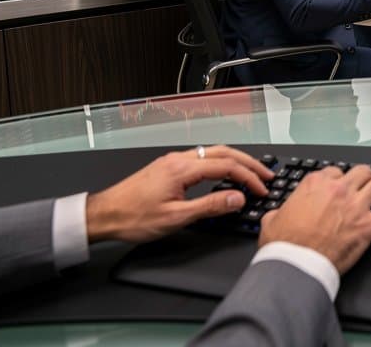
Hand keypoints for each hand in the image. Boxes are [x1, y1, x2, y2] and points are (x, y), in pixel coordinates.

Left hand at [86, 146, 272, 243]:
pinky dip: (220, 163)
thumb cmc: (133, 217)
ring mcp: (173, 161)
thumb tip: (237, 199)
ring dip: (235, 161)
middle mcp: (179, 159)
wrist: (103, 215)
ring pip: (213, 153)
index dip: (248, 177)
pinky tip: (223, 174)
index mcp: (183, 169)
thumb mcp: (176, 218)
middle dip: (248, 163)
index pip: (226, 166)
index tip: (261, 188)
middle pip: (224, 153)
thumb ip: (210, 207)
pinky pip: (202, 158)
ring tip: (251, 172)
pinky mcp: (167, 167)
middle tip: (266, 174)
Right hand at [259, 165, 370, 274]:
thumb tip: (276, 215)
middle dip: (366, 178)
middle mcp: (338, 189)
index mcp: (315, 184)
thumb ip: (279, 212)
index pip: (335, 172)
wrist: (296, 264)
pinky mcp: (368, 224)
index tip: (343, 187)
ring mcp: (355, 205)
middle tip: (368, 186)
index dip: (340, 180)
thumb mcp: (272, 220)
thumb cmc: (284, 245)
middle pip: (361, 172)